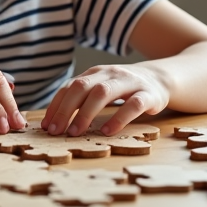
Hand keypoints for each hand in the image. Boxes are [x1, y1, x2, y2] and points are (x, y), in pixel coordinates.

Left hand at [41, 64, 169, 136]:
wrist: (159, 79)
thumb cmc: (122, 89)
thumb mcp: (100, 88)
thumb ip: (81, 99)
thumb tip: (54, 121)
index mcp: (94, 73)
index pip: (69, 87)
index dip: (56, 106)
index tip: (46, 126)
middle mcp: (109, 74)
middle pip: (81, 88)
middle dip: (65, 110)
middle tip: (56, 131)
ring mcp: (129, 82)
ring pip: (103, 93)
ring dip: (85, 113)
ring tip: (75, 132)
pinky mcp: (148, 95)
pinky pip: (132, 105)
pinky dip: (118, 118)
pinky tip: (107, 132)